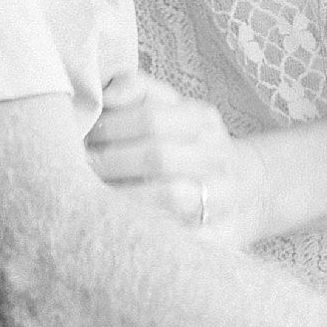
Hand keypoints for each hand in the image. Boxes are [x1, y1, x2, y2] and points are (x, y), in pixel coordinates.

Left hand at [87, 70, 263, 246]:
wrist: (248, 190)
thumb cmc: (189, 145)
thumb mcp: (173, 108)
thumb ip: (139, 90)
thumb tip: (108, 91)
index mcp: (202, 120)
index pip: (151, 118)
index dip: (110, 128)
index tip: (82, 136)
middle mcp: (216, 158)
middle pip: (157, 157)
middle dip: (110, 163)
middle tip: (79, 169)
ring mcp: (221, 199)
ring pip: (168, 197)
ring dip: (122, 197)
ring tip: (91, 196)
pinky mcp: (219, 237)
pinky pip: (179, 237)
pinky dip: (146, 231)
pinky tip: (119, 227)